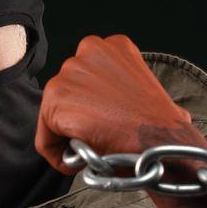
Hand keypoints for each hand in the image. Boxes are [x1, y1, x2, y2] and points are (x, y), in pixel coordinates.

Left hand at [34, 34, 203, 171]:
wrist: (158, 139)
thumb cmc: (161, 123)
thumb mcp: (147, 89)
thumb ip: (126, 89)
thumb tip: (126, 110)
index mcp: (113, 46)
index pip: (85, 78)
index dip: (93, 106)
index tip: (105, 124)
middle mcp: (87, 50)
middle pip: (67, 93)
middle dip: (79, 117)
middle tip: (98, 137)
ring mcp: (68, 73)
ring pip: (54, 115)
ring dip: (69, 135)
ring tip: (94, 147)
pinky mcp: (54, 99)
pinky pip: (45, 140)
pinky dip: (59, 156)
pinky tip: (81, 161)